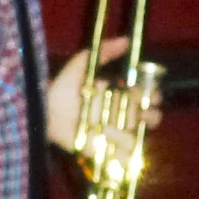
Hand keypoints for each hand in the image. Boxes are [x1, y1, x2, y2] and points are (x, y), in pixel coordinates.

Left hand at [47, 36, 162, 152]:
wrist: (45, 109)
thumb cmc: (64, 86)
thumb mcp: (83, 63)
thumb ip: (103, 51)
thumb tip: (126, 40)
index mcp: (121, 97)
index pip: (146, 98)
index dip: (153, 96)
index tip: (151, 94)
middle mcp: (121, 116)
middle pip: (149, 120)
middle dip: (151, 117)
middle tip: (143, 112)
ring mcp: (114, 136)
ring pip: (136, 139)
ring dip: (126, 133)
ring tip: (107, 127)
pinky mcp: (103, 151)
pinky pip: (121, 158)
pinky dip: (119, 153)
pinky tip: (103, 141)